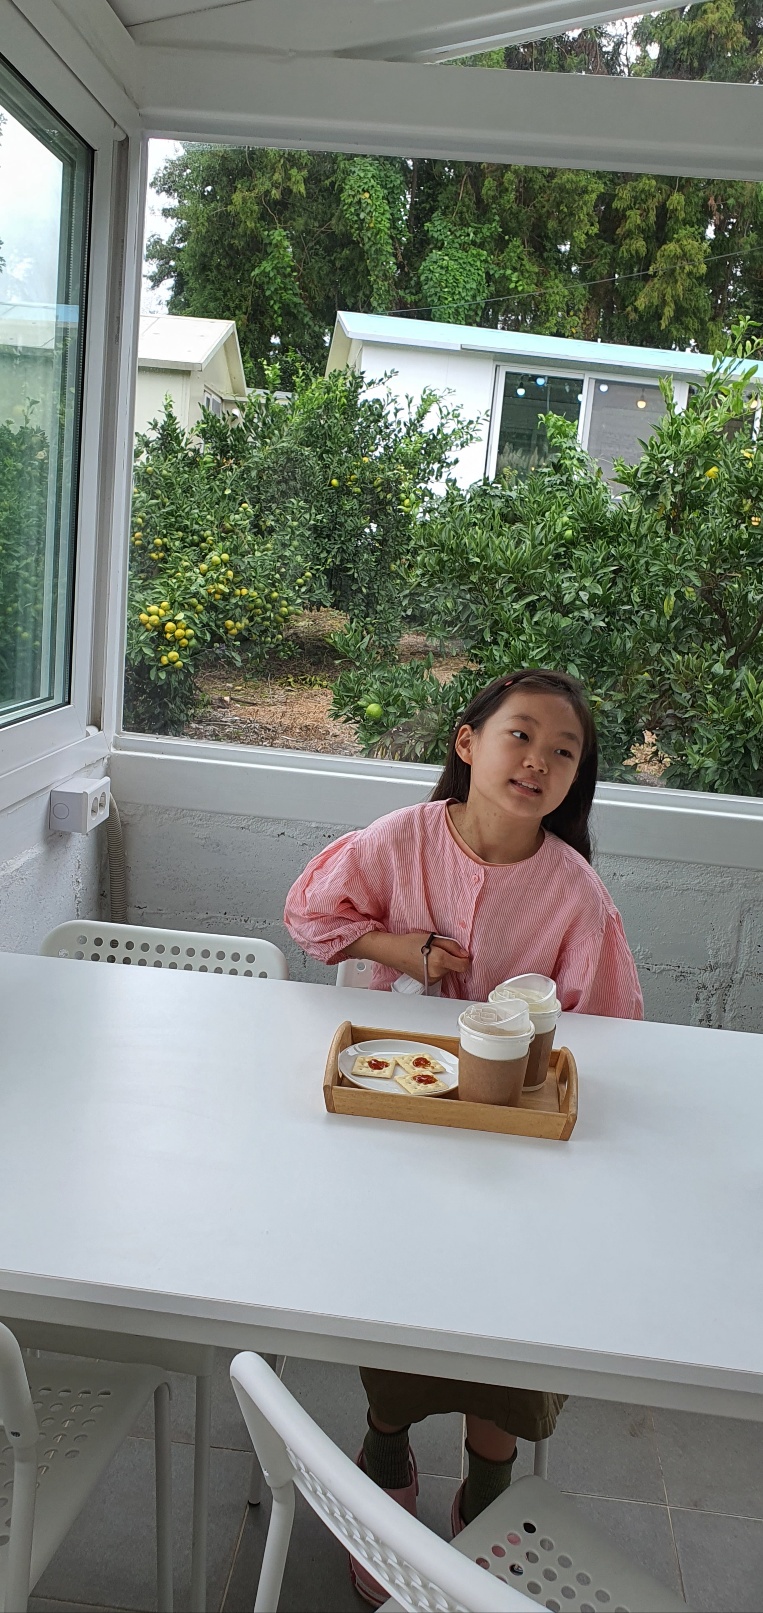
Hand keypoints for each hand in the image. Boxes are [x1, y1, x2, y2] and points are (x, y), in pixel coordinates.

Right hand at [343, 930, 469, 984]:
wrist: (395, 952)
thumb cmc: (411, 942)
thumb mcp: (434, 938)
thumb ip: (452, 945)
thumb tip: (464, 954)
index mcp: (440, 960)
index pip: (464, 965)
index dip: (464, 958)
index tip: (460, 953)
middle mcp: (437, 972)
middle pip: (455, 967)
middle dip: (451, 958)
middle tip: (439, 949)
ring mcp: (432, 979)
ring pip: (447, 971)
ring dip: (444, 964)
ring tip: (430, 956)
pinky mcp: (428, 982)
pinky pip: (440, 975)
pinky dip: (437, 968)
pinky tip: (426, 962)